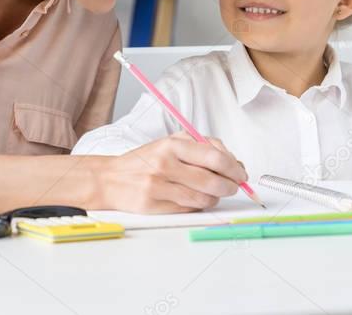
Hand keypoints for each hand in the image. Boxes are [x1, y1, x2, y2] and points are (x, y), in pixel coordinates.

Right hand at [97, 132, 248, 213]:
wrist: (110, 178)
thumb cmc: (145, 161)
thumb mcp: (170, 144)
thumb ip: (201, 149)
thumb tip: (234, 163)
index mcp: (172, 144)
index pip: (215, 157)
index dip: (234, 168)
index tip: (240, 173)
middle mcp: (165, 163)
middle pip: (213, 180)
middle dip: (230, 186)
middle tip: (233, 186)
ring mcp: (158, 185)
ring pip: (203, 198)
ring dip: (215, 197)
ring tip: (212, 192)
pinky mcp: (153, 204)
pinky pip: (189, 208)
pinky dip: (199, 205)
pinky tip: (195, 198)